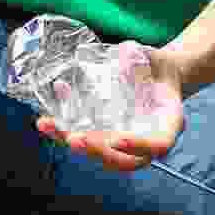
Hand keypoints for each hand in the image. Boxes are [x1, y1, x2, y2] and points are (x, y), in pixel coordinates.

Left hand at [35, 44, 185, 171]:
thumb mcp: (153, 57)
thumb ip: (140, 58)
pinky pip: (84, 139)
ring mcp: (122, 142)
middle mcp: (146, 140)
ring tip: (50, 126)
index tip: (119, 139)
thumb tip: (122, 55)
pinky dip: (63, 131)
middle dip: (97, 151)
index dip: (139, 145)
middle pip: (124, 159)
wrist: (152, 72)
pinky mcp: (102, 136)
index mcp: (167, 124)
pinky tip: (46, 120)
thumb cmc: (156, 66)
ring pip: (99, 153)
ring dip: (73, 143)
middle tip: (76, 138)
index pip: (158, 144)